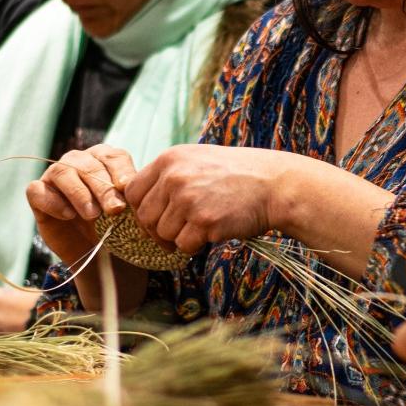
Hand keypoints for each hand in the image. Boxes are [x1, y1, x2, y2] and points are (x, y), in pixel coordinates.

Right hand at [25, 145, 135, 258]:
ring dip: (79, 194)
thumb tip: (133, 188)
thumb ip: (129, 198)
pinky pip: (38, 190)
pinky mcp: (37, 193)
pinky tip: (69, 215)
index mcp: (104, 158)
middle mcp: (78, 160)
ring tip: (93, 215)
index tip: (127, 187)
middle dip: (104, 188)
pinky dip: (53, 202)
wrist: (91, 250)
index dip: (121, 171)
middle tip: (115, 209)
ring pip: (63, 172)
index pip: (113, 157)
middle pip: (89, 166)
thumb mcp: (126, 212)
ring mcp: (54, 174)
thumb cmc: (112, 224)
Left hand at [124, 144, 287, 254]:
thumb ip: (168, 175)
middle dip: (159, 229)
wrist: (274, 184)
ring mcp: (189, 200)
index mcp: (169, 159)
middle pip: (145, 217)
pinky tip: (211, 233)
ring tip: (201, 227)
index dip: (142, 209)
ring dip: (179, 238)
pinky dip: (195, 246)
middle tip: (179, 230)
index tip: (157, 216)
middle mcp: (175, 177)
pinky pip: (184, 246)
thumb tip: (136, 199)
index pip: (131, 192)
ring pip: (164, 234)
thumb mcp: (197, 160)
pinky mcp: (205, 222)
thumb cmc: (236, 175)